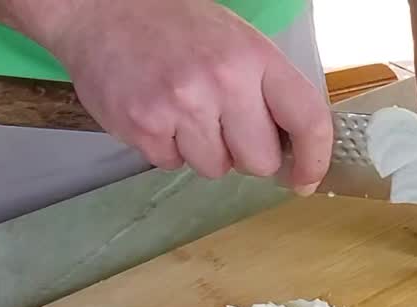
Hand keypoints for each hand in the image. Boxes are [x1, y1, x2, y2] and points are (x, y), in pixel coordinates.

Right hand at [42, 0, 331, 189]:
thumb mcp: (238, 44)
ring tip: (184, 110)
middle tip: (224, 125)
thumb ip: (268, 92)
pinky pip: (172, 164)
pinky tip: (158, 112)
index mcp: (256, 58)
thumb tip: (293, 150)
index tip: (306, 179)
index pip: (308, 120)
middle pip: (260, 162)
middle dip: (245, 154)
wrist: (102, 8)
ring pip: (215, 169)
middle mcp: (224, 81)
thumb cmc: (176, 27)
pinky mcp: (144, 126)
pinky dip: (166, 147)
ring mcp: (182, 105)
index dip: (314, 159)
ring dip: (203, 150)